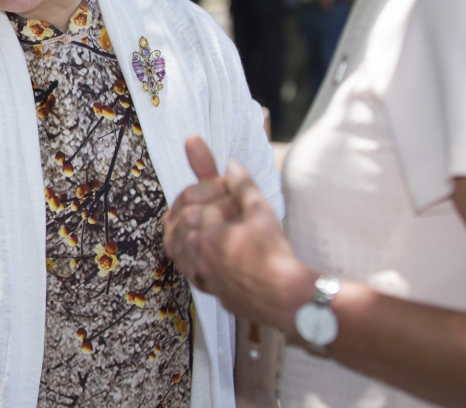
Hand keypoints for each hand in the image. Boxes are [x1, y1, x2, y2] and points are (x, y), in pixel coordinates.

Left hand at [163, 136, 311, 329]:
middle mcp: (198, 257)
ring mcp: (201, 275)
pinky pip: (187, 268)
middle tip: (201, 197)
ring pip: (176, 247)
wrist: (288, 301)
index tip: (227, 189)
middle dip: (192, 207)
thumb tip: (232, 165)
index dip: (213, 194)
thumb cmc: (276, 257)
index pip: (199, 206)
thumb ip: (242, 186)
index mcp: (207, 236)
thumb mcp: (261, 213)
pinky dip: (186, 253)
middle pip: (181, 223)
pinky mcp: (210, 290)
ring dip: (181, 229)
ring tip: (190, 216)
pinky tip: (195, 247)